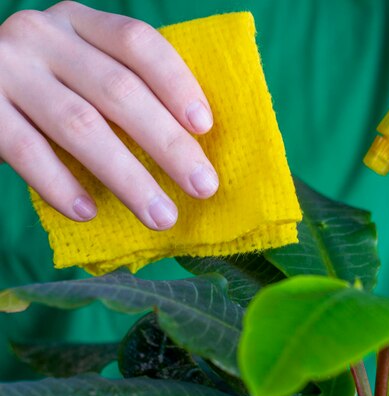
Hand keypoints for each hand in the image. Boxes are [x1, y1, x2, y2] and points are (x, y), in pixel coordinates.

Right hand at [0, 1, 217, 229]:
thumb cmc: (44, 84)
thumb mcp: (80, 66)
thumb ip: (121, 85)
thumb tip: (190, 143)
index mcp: (80, 22)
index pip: (138, 42)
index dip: (176, 83)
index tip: (205, 126)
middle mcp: (43, 35)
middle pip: (118, 90)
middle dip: (168, 144)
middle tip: (203, 186)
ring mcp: (6, 69)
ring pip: (80, 126)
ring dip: (128, 178)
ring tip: (161, 215)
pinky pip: (26, 150)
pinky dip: (60, 185)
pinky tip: (89, 213)